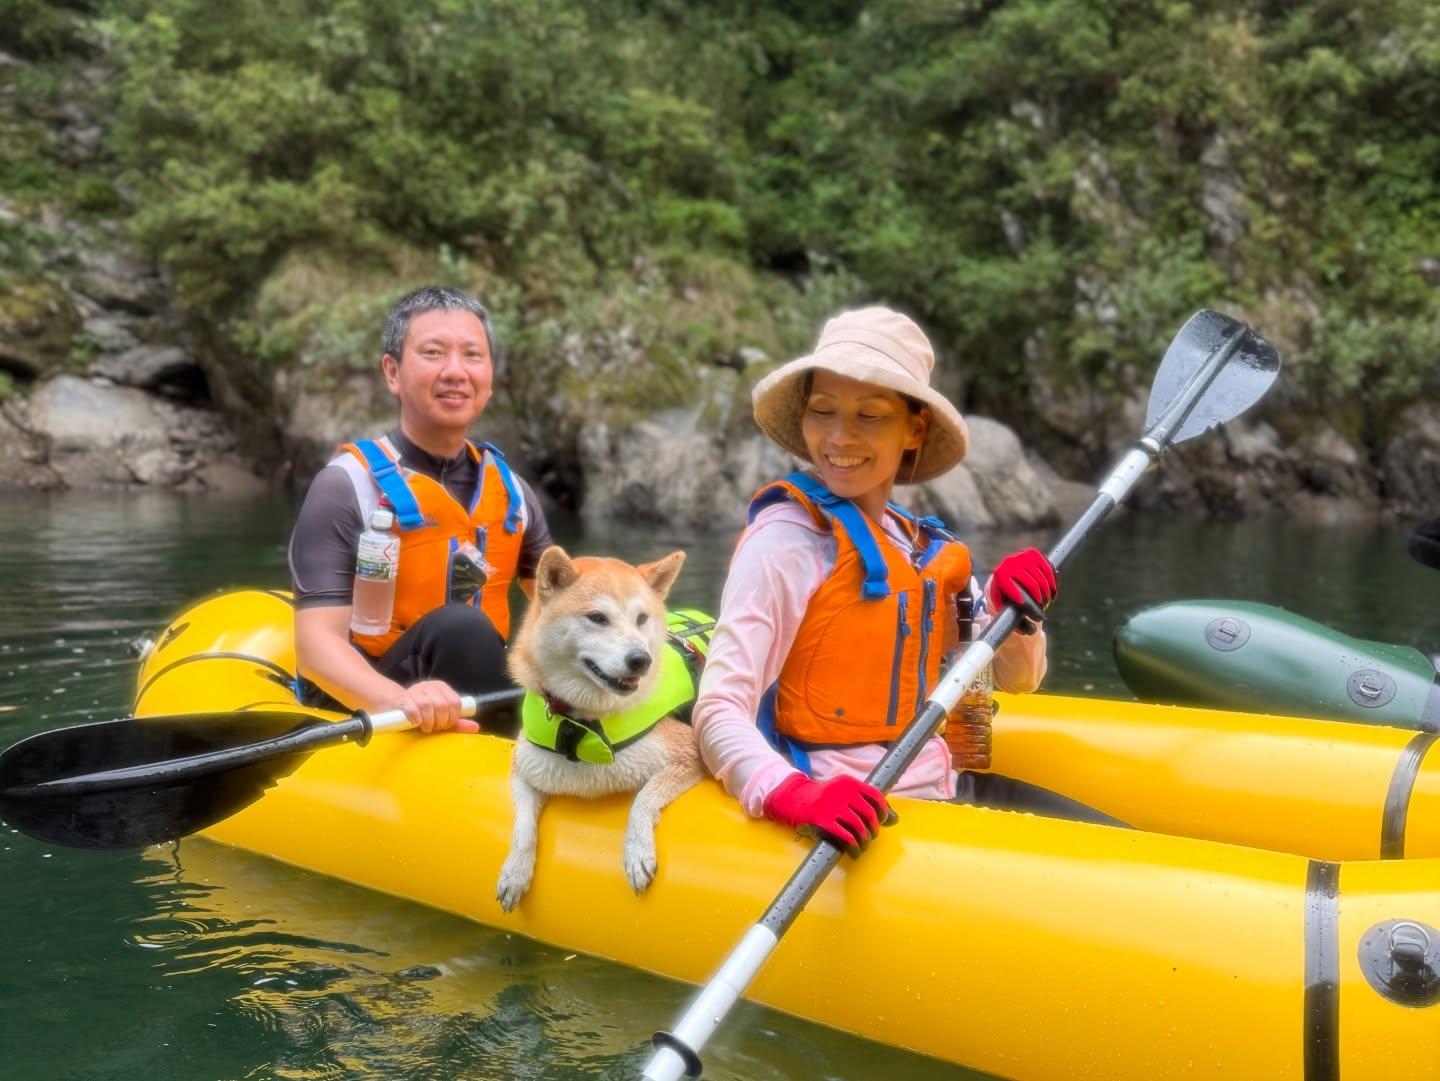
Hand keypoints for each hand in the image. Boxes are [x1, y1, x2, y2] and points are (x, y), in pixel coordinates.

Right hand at [393, 679, 478, 733]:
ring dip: (428, 721)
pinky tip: (416, 722)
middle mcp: (429, 686)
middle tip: (434, 728)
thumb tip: (476, 727)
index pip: (455, 703)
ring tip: (425, 728)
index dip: (452, 718)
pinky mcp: (402, 699)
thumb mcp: (439, 717)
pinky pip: (411, 706)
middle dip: (440, 721)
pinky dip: (416, 716)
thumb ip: (456, 723)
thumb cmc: (419, 713)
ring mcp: (415, 691)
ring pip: (428, 706)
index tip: (445, 725)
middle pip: (443, 705)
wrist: (392, 706)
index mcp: (441, 687)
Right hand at [762, 773, 895, 855]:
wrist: (795, 801)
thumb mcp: (845, 795)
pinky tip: (853, 851)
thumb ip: (868, 804)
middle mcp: (840, 791)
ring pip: (858, 827)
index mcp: (848, 782)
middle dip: (873, 830)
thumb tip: (895, 820)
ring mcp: (830, 805)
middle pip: (868, 814)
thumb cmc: (826, 800)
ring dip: (864, 841)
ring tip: (862, 846)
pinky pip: (844, 836)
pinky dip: (853, 846)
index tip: (881, 822)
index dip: (883, 812)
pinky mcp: (821, 820)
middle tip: (870, 837)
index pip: (875, 796)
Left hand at [986, 547, 1056, 634]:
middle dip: (1040, 600)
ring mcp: (1021, 556)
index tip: (1034, 613)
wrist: (1005, 577)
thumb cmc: (1005, 597)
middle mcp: (1009, 563)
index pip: (1014, 589)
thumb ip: (1016, 621)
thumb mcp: (1005, 609)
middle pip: (1032, 585)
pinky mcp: (1033, 554)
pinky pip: (1049, 569)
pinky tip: (1051, 593)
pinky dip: (1052, 583)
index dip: (1025, 602)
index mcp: (999, 576)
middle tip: (1042, 610)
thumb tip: (1032, 629)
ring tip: (1046, 603)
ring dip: (1047, 594)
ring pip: (1042, 578)